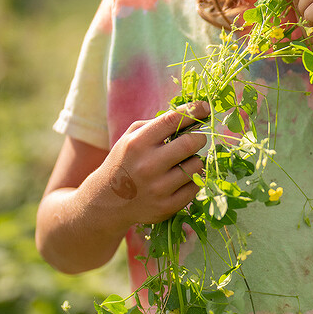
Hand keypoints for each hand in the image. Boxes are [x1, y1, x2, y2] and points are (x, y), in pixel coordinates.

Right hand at [97, 101, 210, 224]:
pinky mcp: (167, 206)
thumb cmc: (125, 162)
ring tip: (182, 162)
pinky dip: (193, 180)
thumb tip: (191, 115)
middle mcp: (148, 165)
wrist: (107, 201)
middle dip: (199, 138)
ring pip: (197, 165)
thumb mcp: (131, 138)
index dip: (194, 111)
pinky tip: (181, 179)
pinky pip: (196, 186)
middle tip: (196, 139)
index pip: (173, 120)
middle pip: (191, 143)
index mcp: (138, 143)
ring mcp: (158, 188)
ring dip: (194, 160)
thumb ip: (158, 125)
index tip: (205, 107)